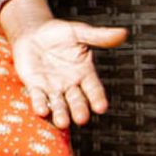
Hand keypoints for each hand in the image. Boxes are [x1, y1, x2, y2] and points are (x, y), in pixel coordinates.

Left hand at [8, 16, 126, 128]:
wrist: (32, 32)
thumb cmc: (59, 33)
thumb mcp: (79, 32)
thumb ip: (98, 36)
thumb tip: (123, 33)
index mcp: (85, 73)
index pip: (94, 89)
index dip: (97, 98)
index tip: (101, 108)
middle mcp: (71, 84)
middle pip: (77, 101)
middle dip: (79, 110)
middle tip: (81, 119)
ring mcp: (53, 87)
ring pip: (58, 104)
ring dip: (60, 114)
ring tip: (62, 123)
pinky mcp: (35, 86)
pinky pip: (38, 97)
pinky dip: (40, 104)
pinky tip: (41, 111)